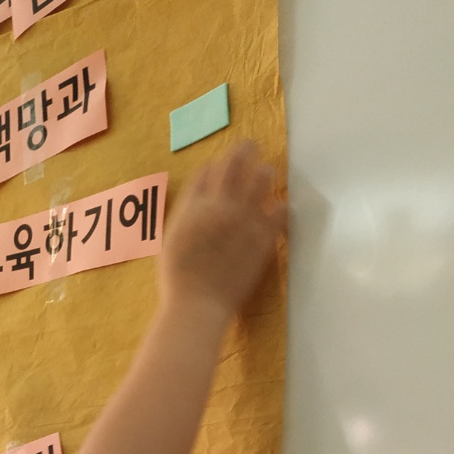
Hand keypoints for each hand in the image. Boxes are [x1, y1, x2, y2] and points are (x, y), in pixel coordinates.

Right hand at [160, 141, 286, 317]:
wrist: (197, 304)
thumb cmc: (178, 280)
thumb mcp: (172, 240)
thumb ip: (187, 215)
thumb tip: (199, 200)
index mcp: (194, 205)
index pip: (208, 170)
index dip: (217, 165)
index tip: (222, 167)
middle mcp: (220, 204)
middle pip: (236, 162)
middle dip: (245, 150)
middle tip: (251, 148)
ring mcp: (244, 218)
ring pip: (263, 177)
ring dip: (266, 173)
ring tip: (268, 176)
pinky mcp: (263, 236)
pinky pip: (281, 209)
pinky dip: (280, 207)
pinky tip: (278, 211)